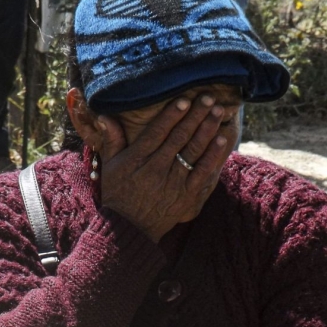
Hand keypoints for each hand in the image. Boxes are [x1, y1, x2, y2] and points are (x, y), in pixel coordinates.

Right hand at [95, 94, 231, 243]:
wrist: (128, 229)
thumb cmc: (118, 194)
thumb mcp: (109, 166)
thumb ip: (111, 140)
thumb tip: (104, 115)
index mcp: (137, 159)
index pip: (157, 132)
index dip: (172, 115)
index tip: (184, 99)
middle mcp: (156, 169)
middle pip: (179, 137)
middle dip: (195, 115)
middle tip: (209, 97)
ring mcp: (173, 183)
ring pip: (193, 151)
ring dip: (207, 129)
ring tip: (218, 111)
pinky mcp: (187, 197)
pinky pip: (202, 173)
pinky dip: (213, 156)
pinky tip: (221, 139)